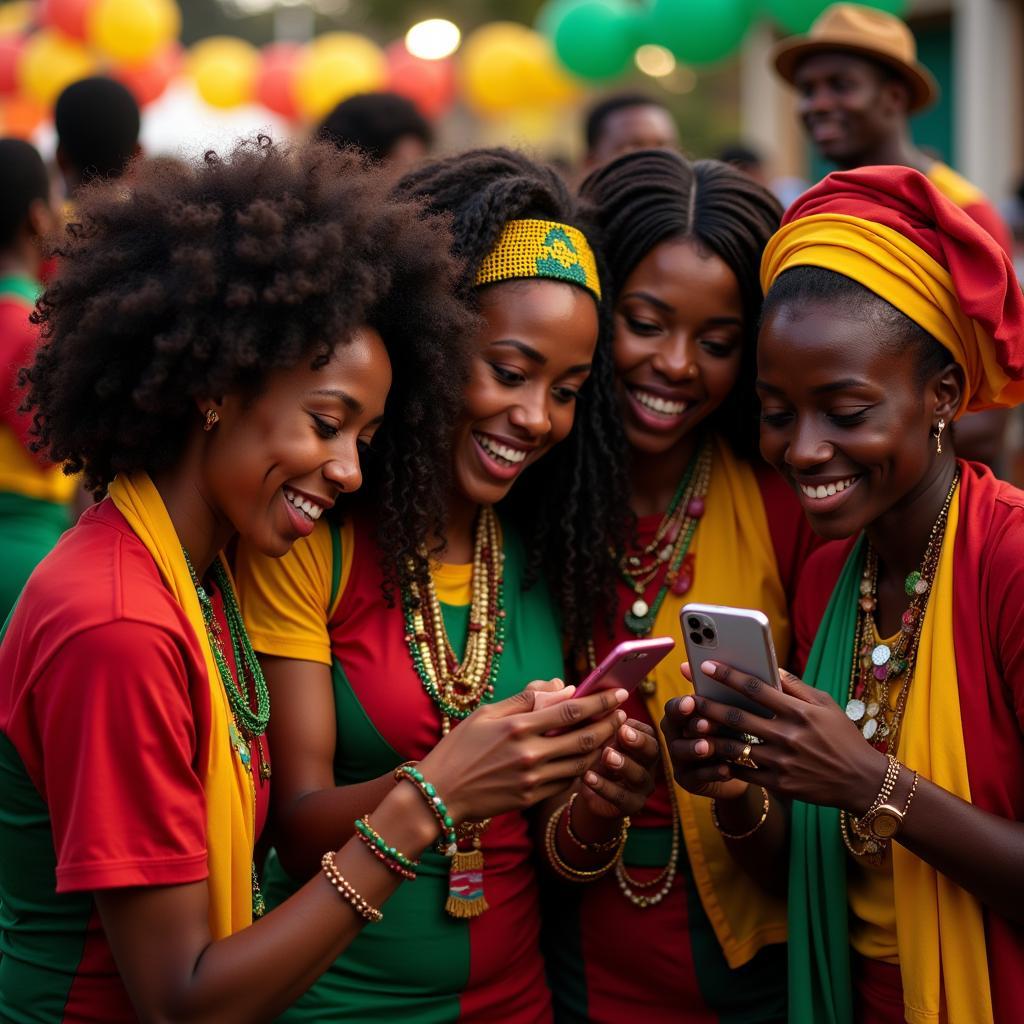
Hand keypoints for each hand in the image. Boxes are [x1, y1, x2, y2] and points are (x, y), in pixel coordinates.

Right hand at [419, 681, 629, 823]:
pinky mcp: (531, 798)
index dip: (599, 701)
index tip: (617, 692)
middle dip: (609, 724)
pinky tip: (587, 756)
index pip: (571, 711)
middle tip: (623, 712)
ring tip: (611, 732)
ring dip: (602, 747)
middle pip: (584, 738)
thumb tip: (561, 687)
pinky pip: (566, 782)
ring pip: (581, 763)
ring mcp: (532, 780)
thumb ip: (525, 698)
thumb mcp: (486, 714)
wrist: (439, 792)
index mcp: (518, 727)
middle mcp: (529, 754)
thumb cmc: (460, 747)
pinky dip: (581, 768)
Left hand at [576, 718, 658, 820]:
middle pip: (651, 752)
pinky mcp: (631, 805)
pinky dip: (604, 786)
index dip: (636, 729)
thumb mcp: (598, 735)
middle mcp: (649, 763)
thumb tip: (583, 695)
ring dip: (622, 763)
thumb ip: (598, 720)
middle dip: (637, 742)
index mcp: (644, 742)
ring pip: (638, 775)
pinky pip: (620, 797)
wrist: (592, 788)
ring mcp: (642, 786)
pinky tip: (588, 777)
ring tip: (606, 755)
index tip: (622, 723)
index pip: (648, 733)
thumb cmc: (596, 751)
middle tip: (622, 733)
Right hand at [661, 676, 748, 801]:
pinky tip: (727, 769)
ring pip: (681, 752)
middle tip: (705, 724)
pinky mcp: (689, 780)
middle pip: (673, 728)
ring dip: (695, 748)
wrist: (745, 765)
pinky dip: (712, 772)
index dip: (681, 705)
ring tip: (709, 747)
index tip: (692, 701)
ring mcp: (679, 758)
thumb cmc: (737, 728)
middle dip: (691, 725)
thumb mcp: (731, 707)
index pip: (674, 707)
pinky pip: (697, 776)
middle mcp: (675, 734)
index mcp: (681, 713)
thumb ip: (718, 688)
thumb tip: (699, 665)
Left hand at [688, 660, 888, 813]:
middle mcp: (788, 735)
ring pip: (735, 747)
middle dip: (708, 706)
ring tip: (691, 728)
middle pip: (737, 717)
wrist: (862, 781)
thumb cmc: (843, 737)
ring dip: (711, 737)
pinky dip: (726, 764)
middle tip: (687, 697)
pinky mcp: (780, 784)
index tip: (705, 666)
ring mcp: (782, 762)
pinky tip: (712, 755)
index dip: (727, 675)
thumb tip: (769, 667)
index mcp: (799, 711)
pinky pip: (744, 773)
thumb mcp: (826, 705)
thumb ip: (796, 686)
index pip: (755, 687)